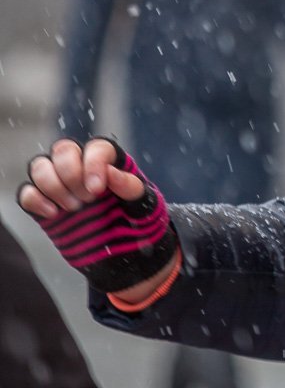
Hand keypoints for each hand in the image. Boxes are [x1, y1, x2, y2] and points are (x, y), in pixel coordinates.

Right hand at [17, 138, 178, 294]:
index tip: (97, 190)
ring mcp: (60, 184)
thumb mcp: (144, 205)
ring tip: (73, 207)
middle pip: (63, 150)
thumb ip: (130, 187)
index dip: (93, 164)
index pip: (96, 148)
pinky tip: (53, 214)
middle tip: (87, 200)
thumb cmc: (136, 221)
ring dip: (53, 185)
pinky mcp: (43, 204)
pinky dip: (34, 200)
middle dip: (71, 174)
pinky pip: (26, 192)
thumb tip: (110, 173)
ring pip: (40, 166)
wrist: (123, 252)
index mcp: (109, 161)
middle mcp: (82, 166)